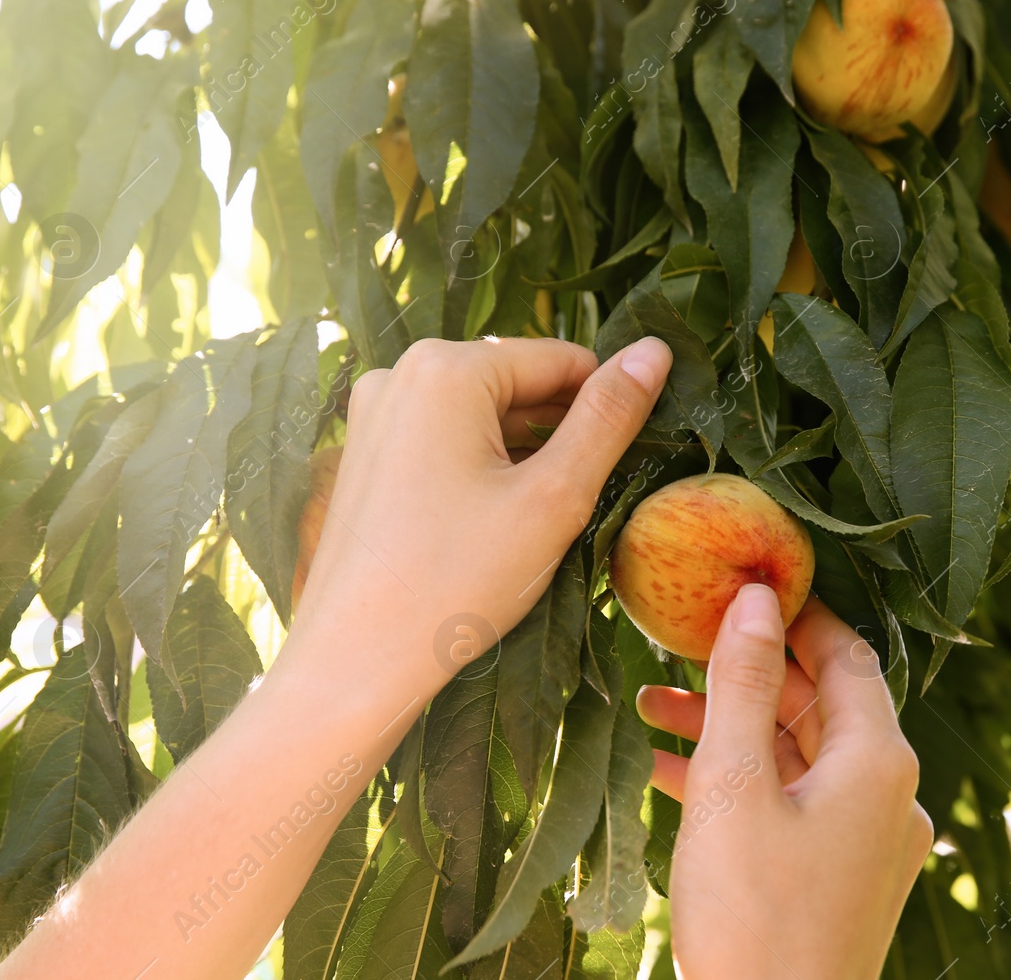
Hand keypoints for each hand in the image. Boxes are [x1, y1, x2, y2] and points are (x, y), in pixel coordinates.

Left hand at [287, 335, 672, 700]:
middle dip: (560, 429)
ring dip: (524, 451)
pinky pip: (444, 437)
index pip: (560, 360)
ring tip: (545, 515)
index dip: (607, 404)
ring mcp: (374, 412)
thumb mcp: (554, 496)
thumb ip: (608, 418)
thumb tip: (654, 351)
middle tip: (591, 495)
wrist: (355, 659)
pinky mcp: (364, 452)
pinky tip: (498, 520)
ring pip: (482, 413)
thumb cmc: (458, 580)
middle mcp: (400, 372)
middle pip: (517, 383)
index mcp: (446, 368)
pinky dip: (481, 465)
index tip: (635, 454)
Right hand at [638, 587, 932, 979]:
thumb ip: (743, 683)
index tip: (740, 586)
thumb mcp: (733, 784)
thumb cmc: (752, 914)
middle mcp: (889, 797)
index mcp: (878, 762)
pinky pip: (795, 806)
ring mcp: (869, 844)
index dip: (793, 614)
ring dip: (732, 728)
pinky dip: (741, 783)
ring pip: (799, 757)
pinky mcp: (842, 880)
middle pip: (819, 704)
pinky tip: (669, 773)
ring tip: (650, 708)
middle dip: (745, 673)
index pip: (845, 654)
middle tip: (678, 646)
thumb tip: (755, 596)